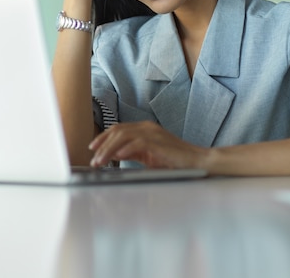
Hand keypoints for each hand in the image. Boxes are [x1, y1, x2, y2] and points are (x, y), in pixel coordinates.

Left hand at [88, 121, 207, 168]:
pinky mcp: (158, 142)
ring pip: (124, 136)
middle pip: (118, 131)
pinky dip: (125, 150)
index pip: (118, 129)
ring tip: (100, 162)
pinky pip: (137, 143)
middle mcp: (147, 127)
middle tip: (93, 159)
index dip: (103, 137)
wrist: (197, 161)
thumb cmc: (174, 161)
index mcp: (144, 129)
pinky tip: (117, 158)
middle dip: (102, 145)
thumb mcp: (148, 156)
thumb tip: (114, 156)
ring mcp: (153, 133)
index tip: (92, 148)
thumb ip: (133, 153)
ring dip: (109, 149)